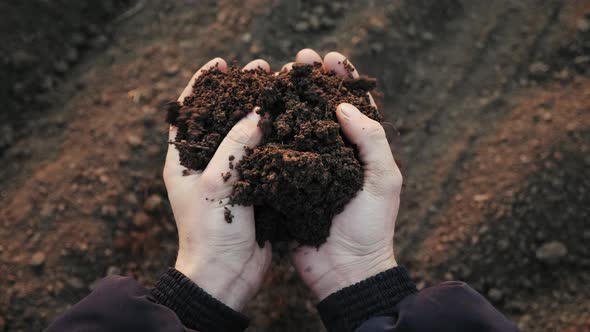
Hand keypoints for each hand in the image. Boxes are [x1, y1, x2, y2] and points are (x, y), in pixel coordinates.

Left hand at [164, 58, 272, 310]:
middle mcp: (206, 163)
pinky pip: (265, 155)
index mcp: (183, 159)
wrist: (228, 275)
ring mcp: (231, 175)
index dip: (202, 83)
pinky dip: (277, 137)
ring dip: (262, 111)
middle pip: (222, 117)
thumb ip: (234, 145)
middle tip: (262, 69)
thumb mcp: (216, 182)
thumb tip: (256, 113)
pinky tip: (294, 121)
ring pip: (246, 134)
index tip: (221, 63)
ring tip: (281, 87)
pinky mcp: (254, 187)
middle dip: (240, 91)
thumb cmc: (211, 231)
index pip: (188, 111)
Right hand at [288, 49, 401, 299]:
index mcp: (361, 149)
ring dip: (287, 100)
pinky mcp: (287, 183)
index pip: (354, 105)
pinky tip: (257, 113)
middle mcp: (333, 153)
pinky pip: (276, 153)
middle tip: (297, 60)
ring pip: (296, 126)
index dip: (343, 79)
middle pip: (321, 108)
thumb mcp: (383, 181)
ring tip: (275, 77)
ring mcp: (308, 167)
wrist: (343, 269)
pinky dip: (268, 132)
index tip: (331, 59)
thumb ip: (371, 141)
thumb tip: (343, 106)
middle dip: (310, 82)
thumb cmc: (370, 226)